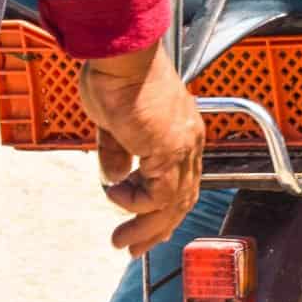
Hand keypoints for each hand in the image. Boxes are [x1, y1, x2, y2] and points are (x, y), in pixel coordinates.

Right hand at [80, 42, 204, 256]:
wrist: (121, 53)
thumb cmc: (117, 75)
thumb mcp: (114, 124)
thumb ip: (117, 151)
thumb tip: (116, 176)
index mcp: (180, 131)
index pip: (181, 181)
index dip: (162, 209)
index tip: (140, 226)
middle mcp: (187, 140)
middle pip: (182, 198)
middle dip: (156, 227)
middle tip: (132, 247)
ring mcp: (182, 144)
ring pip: (174, 202)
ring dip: (146, 225)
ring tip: (122, 240)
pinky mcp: (169, 148)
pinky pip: (159, 193)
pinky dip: (136, 202)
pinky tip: (115, 195)